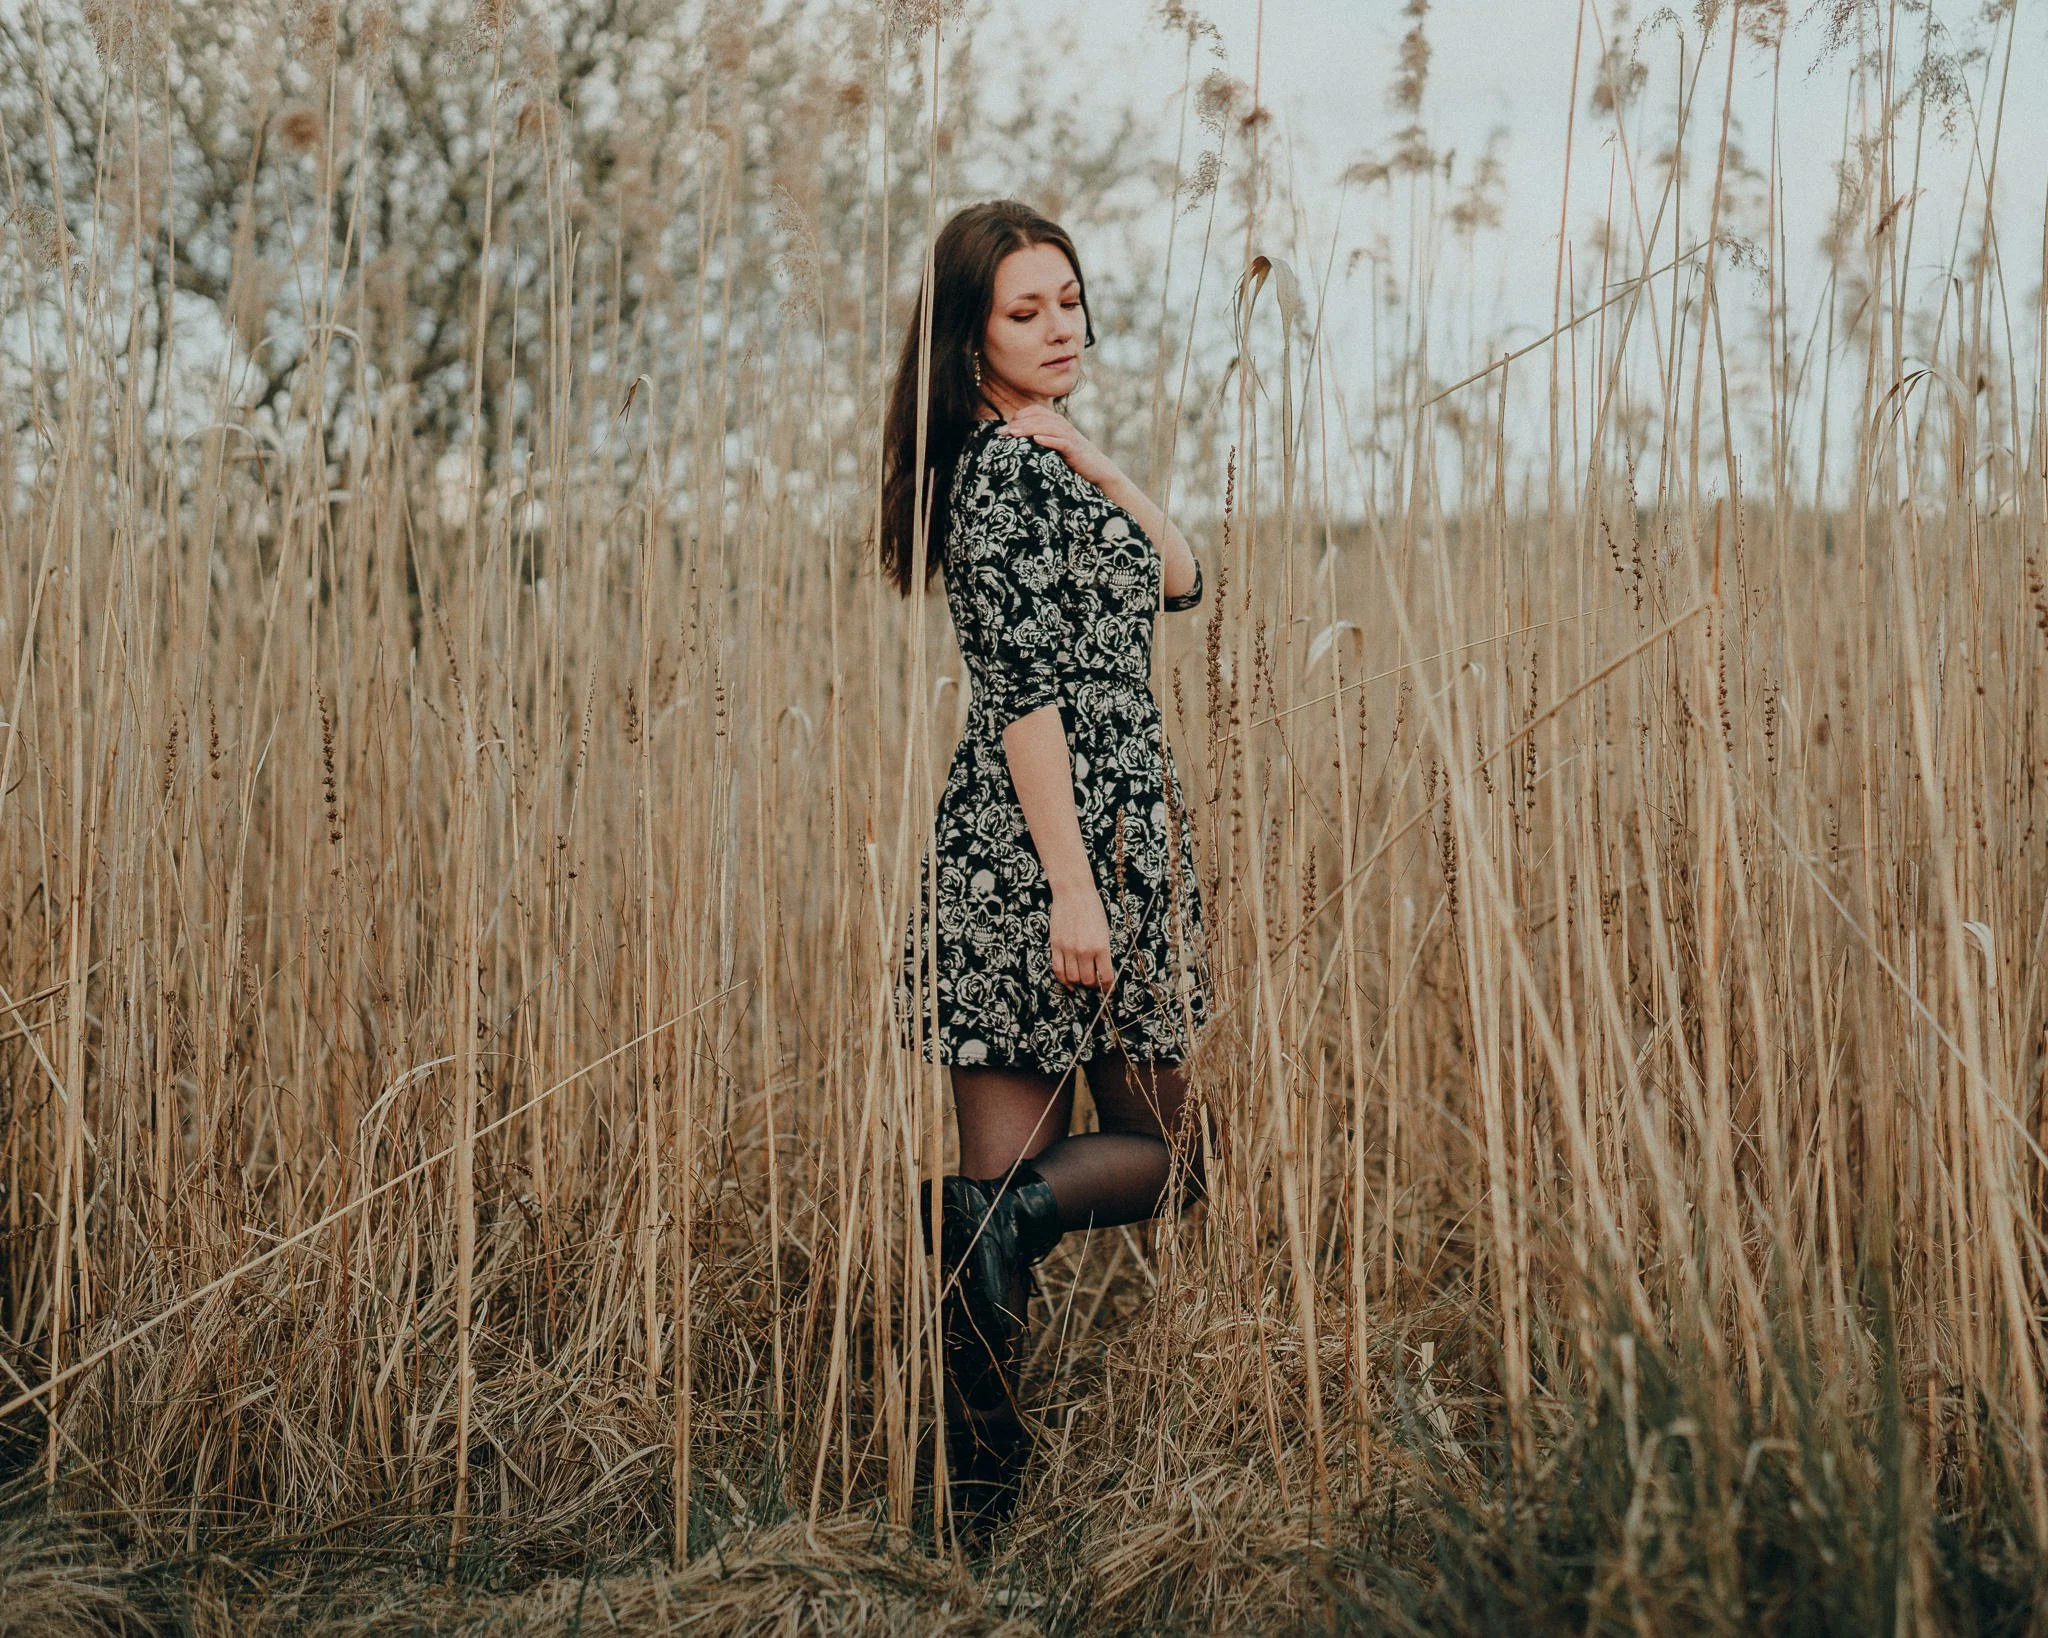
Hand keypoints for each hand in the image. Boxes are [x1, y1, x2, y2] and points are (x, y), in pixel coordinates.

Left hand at [999, 403, 1121, 493]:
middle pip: (1038, 418)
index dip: (1018, 417)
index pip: (1034, 411)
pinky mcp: (1074, 449)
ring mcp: (1069, 436)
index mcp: (1056, 422)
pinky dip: (1049, 440)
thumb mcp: (1054, 445)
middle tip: (1002, 432)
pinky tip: (1037, 440)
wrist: (1096, 468)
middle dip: (1018, 424)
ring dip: (1029, 429)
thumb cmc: (1072, 458)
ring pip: (1047, 427)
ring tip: (1014, 433)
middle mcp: (1062, 425)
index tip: (1003, 430)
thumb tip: (1016, 439)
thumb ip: (1040, 438)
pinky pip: (1061, 441)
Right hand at [1049, 883, 1115, 991]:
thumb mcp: (1105, 930)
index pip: (1106, 977)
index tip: (1108, 989)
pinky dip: (1063, 980)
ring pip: (1073, 978)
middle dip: (1093, 985)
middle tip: (1095, 983)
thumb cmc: (1092, 909)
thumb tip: (1102, 971)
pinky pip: (1058, 970)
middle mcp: (1084, 950)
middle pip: (1088, 980)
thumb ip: (1104, 951)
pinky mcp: (1056, 945)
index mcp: (1101, 946)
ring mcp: (1068, 949)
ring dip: (1078, 983)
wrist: (1074, 893)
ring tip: (1082, 979)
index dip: (1108, 987)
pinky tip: (1069, 982)